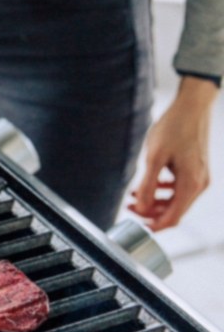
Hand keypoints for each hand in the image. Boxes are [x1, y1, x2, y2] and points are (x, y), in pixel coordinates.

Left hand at [129, 76, 216, 229]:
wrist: (192, 105)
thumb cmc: (175, 127)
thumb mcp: (154, 157)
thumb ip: (147, 185)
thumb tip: (141, 207)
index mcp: (191, 184)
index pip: (173, 218)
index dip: (153, 225)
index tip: (137, 225)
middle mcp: (199, 184)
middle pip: (174, 211)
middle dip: (151, 212)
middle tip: (131, 206)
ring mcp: (200, 177)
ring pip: (176, 200)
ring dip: (156, 201)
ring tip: (136, 195)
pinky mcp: (197, 169)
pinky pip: (180, 188)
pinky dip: (165, 189)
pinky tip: (151, 182)